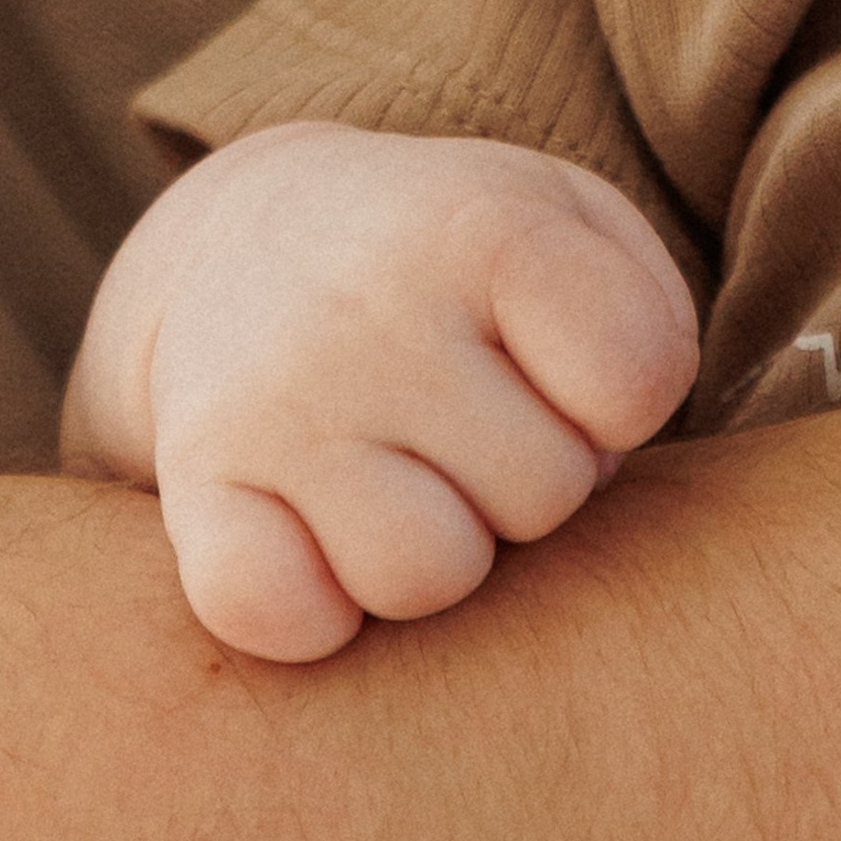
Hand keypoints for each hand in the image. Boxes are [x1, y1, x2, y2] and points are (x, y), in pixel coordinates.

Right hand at [63, 125, 699, 660]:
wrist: (259, 247)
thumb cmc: (463, 279)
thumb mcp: (575, 238)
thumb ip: (645, 329)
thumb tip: (598, 451)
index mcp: (480, 228)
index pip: (630, 377)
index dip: (617, 401)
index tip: (562, 367)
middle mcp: (364, 309)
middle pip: (540, 497)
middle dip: (524, 485)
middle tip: (466, 428)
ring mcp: (272, 403)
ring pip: (422, 577)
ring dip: (431, 555)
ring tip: (402, 480)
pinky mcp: (195, 486)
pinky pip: (270, 611)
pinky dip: (307, 612)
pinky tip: (314, 544)